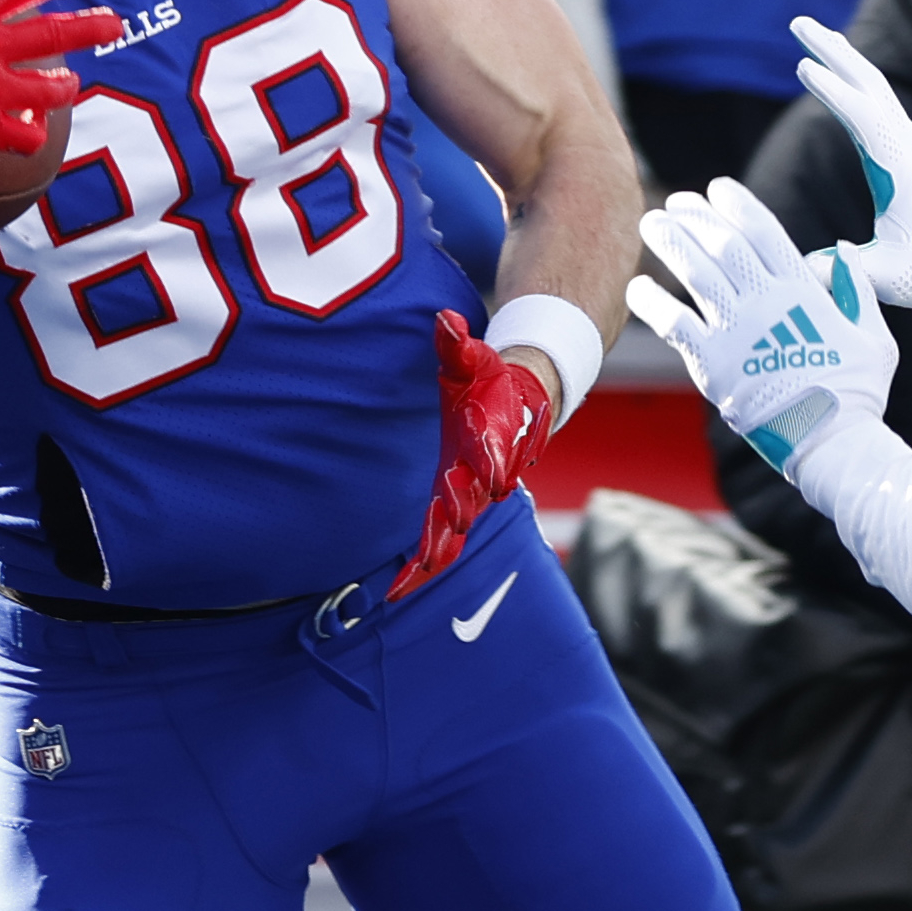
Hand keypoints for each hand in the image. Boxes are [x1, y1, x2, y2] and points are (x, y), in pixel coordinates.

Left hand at [388, 310, 557, 599]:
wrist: (515, 405)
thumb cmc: (488, 380)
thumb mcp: (473, 358)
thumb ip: (458, 344)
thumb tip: (445, 321)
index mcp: (487, 438)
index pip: (490, 453)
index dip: (487, 464)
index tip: (481, 479)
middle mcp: (482, 474)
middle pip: (472, 503)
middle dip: (454, 524)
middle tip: (433, 549)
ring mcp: (469, 494)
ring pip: (455, 534)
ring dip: (435, 556)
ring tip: (406, 585)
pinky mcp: (455, 506)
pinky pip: (441, 542)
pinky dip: (422, 566)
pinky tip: (396, 590)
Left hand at [627, 182, 894, 471]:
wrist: (831, 443)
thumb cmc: (857, 394)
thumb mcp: (874, 336)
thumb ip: (856, 290)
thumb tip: (845, 252)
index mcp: (804, 291)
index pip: (765, 231)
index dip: (739, 205)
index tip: (719, 188)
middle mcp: (767, 303)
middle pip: (724, 244)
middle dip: (698, 216)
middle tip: (678, 203)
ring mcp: (738, 332)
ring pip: (695, 273)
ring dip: (671, 244)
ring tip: (652, 224)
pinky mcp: (713, 364)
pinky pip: (673, 324)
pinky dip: (653, 303)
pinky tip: (637, 288)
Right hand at [793, 16, 911, 308]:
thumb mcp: (894, 279)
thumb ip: (851, 272)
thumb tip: (804, 268)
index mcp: (903, 168)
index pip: (866, 119)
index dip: (835, 93)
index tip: (804, 66)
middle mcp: (908, 146)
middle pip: (870, 85)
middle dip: (834, 52)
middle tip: (797, 21)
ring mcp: (908, 145)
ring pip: (875, 89)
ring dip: (843, 59)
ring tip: (811, 34)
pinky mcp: (906, 150)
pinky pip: (876, 104)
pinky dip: (854, 80)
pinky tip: (839, 73)